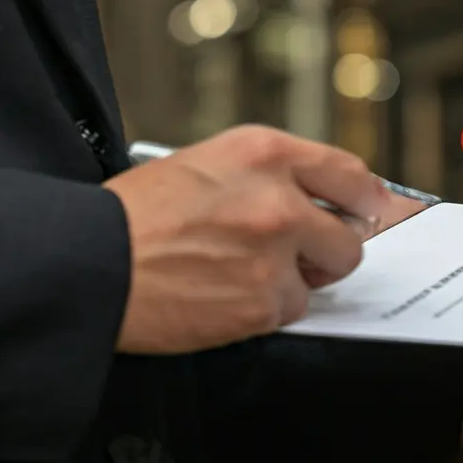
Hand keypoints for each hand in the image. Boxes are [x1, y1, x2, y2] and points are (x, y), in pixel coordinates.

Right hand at [104, 125, 387, 354]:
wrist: (90, 263)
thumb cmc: (134, 215)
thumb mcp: (206, 163)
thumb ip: (268, 176)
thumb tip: (322, 197)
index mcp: (264, 152)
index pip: (349, 173)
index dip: (366, 198)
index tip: (371, 211)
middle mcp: (278, 198)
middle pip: (351, 234)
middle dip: (330, 249)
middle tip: (301, 255)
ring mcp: (274, 252)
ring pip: (323, 277)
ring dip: (294, 281)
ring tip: (245, 273)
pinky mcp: (262, 300)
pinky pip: (290, 310)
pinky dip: (265, 309)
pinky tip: (227, 295)